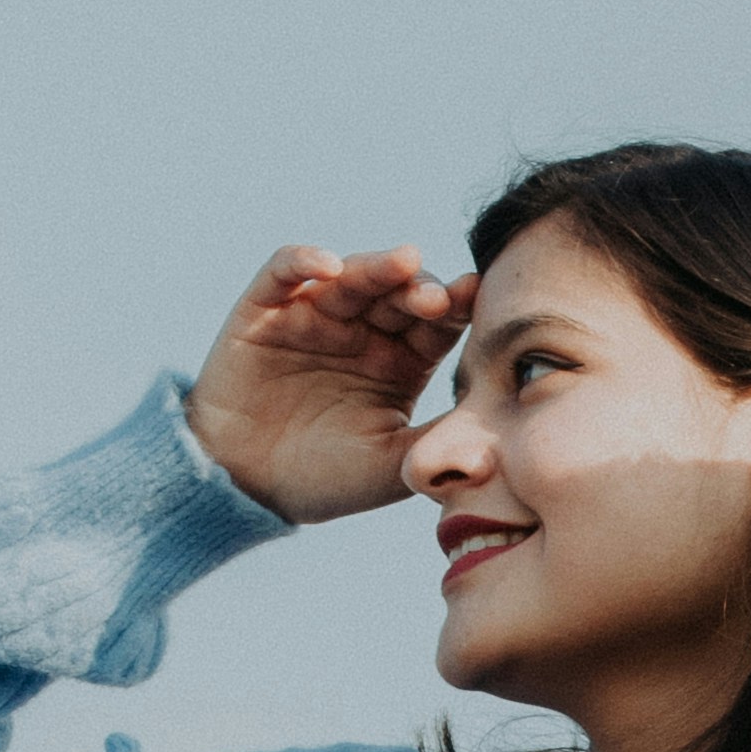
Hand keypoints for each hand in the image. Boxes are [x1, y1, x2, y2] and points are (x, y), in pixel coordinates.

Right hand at [185, 243, 474, 525]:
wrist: (247, 489)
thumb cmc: (326, 481)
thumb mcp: (392, 466)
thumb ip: (438, 443)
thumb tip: (503, 440)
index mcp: (400, 360)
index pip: (435, 322)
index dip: (457, 307)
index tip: (478, 301)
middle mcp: (362, 329)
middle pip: (397, 290)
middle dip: (419, 287)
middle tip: (438, 297)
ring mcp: (313, 313)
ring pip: (350, 276)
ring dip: (375, 268)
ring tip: (401, 264)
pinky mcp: (266, 308)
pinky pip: (284, 272)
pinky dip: (303, 261)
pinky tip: (327, 266)